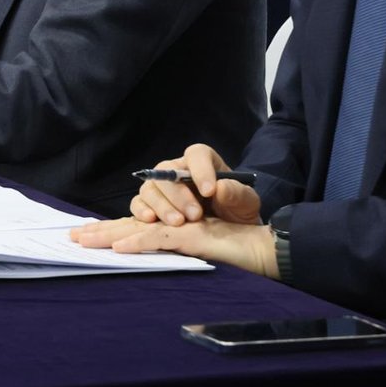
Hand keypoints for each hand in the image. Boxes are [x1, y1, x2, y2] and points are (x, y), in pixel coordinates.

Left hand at [69, 215, 278, 277]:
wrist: (265, 251)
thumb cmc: (236, 253)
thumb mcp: (198, 253)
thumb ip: (175, 250)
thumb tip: (143, 253)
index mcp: (173, 229)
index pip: (135, 227)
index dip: (111, 230)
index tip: (86, 235)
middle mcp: (174, 225)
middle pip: (130, 223)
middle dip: (99, 231)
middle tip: (72, 238)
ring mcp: (183, 228)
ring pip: (139, 227)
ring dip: (109, 234)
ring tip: (84, 241)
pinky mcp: (194, 236)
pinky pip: (161, 238)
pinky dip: (139, 241)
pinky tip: (120, 248)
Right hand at [130, 144, 261, 226]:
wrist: (230, 231)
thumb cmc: (237, 211)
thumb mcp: (247, 203)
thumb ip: (238, 194)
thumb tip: (220, 188)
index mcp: (204, 162)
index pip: (196, 155)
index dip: (200, 170)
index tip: (209, 191)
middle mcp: (178, 171)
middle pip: (166, 172)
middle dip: (179, 194)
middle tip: (194, 215)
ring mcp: (162, 189)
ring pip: (150, 188)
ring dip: (161, 205)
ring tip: (178, 223)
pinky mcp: (151, 206)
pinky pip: (138, 203)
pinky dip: (141, 210)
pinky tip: (151, 221)